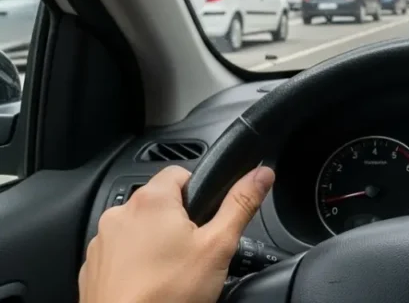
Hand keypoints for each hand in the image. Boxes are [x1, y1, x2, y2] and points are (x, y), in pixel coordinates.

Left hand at [79, 165, 275, 302]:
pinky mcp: (93, 267)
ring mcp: (102, 242)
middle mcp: (120, 214)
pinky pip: (120, 253)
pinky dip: (136, 263)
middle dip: (179, 221)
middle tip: (194, 251)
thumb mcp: (218, 246)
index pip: (180, 172)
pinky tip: (151, 283)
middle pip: (160, 203)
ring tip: (172, 272)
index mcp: (152, 201)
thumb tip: (261, 175)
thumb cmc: (167, 295)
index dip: (200, 192)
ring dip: (155, 241)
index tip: (207, 218)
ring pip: (139, 229)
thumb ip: (241, 204)